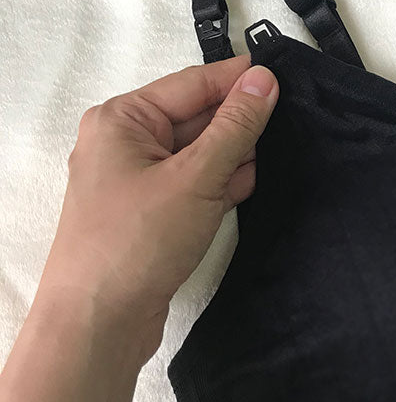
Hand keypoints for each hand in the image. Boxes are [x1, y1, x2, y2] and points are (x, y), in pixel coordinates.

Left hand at [36, 54, 278, 367]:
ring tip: (274, 160)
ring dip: (234, 159)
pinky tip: (249, 188)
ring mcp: (137, 181)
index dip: (239, 81)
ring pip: (200, 154)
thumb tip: (264, 80)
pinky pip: (194, 184)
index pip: (193, 84)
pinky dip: (221, 186)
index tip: (285, 78)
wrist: (100, 324)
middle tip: (290, 124)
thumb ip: (235, 127)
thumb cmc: (135, 244)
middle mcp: (125, 144)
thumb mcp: (196, 177)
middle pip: (196, 118)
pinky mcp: (151, 213)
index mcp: (122, 120)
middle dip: (239, 125)